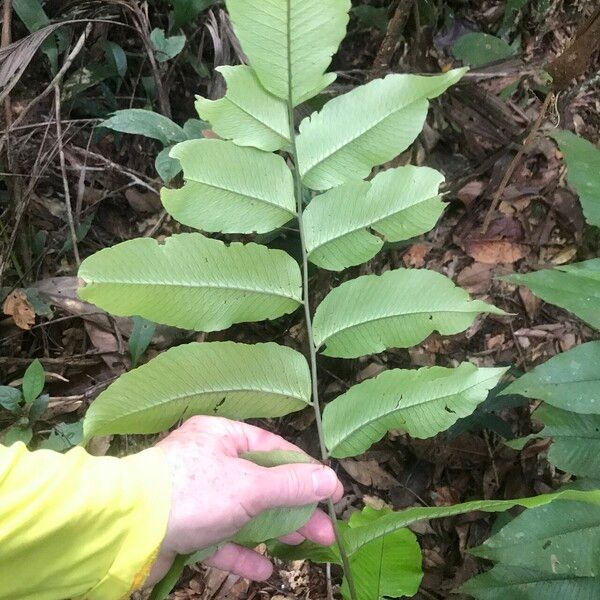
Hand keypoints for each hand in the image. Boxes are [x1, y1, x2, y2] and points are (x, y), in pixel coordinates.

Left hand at [146, 416, 342, 583]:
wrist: (126, 529)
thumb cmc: (192, 492)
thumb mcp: (250, 486)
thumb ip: (291, 485)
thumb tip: (330, 479)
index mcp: (222, 436)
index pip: (274, 449)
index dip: (305, 470)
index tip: (331, 491)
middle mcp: (209, 461)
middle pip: (263, 483)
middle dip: (295, 507)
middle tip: (325, 529)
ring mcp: (196, 496)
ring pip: (244, 512)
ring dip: (274, 530)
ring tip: (307, 546)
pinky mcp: (185, 527)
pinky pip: (220, 538)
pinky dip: (242, 552)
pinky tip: (265, 571)